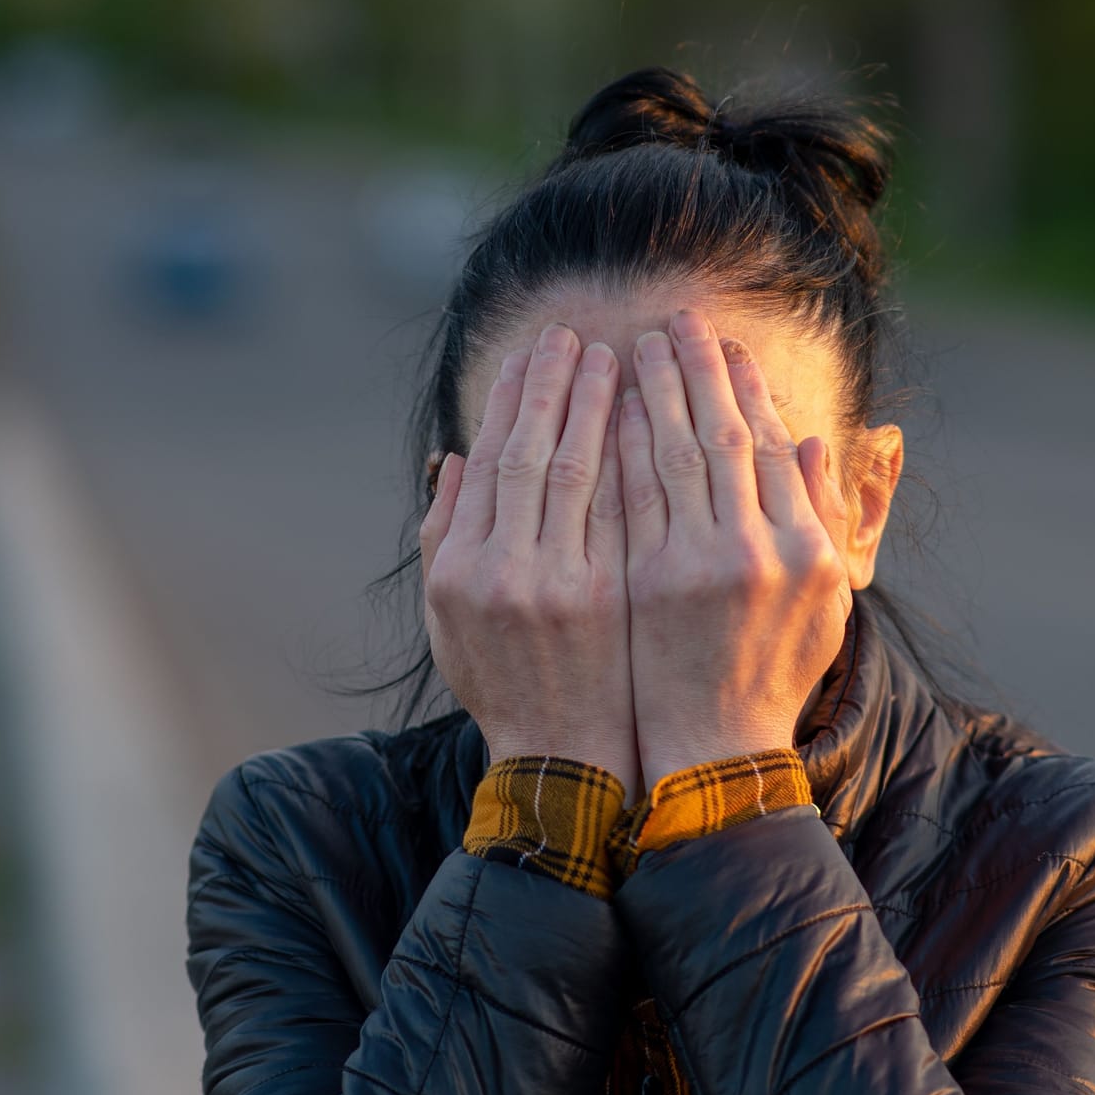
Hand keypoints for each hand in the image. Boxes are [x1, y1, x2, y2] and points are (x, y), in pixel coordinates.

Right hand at [418, 322, 641, 796]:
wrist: (562, 759)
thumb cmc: (504, 683)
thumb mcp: (446, 617)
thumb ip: (445, 534)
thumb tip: (456, 455)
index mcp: (460, 567)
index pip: (489, 461)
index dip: (509, 402)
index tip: (529, 357)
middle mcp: (504, 570)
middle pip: (533, 453)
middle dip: (553, 387)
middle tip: (571, 336)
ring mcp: (562, 585)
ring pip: (581, 472)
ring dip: (598, 407)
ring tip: (615, 357)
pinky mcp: (613, 598)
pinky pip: (625, 510)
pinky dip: (634, 460)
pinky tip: (648, 419)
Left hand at [617, 308, 852, 781]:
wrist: (715, 749)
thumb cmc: (771, 676)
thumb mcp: (825, 605)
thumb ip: (820, 520)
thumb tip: (812, 442)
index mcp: (808, 551)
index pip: (773, 446)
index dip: (750, 389)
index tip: (731, 347)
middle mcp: (758, 553)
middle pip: (724, 436)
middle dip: (699, 371)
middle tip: (680, 321)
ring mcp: (697, 567)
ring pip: (673, 456)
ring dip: (653, 394)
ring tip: (637, 347)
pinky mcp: (644, 583)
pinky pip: (629, 497)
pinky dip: (620, 449)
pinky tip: (607, 412)